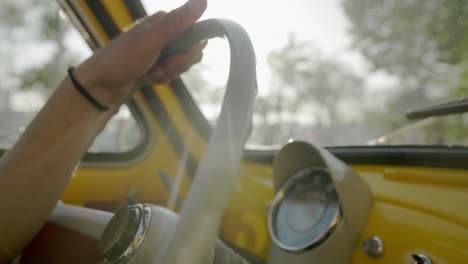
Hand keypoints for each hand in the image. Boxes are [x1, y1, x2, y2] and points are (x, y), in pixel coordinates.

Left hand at [74, 0, 206, 106]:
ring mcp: (159, 50)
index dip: (187, 52)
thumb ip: (178, 22)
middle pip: (189, 53)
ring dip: (165, 74)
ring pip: (179, 65)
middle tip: (154, 68)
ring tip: (146, 74)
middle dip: (174, 66)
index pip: (194, 35)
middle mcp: (163, 33)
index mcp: (163, 22)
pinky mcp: (155, 64)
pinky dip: (159, 79)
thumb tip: (203, 1)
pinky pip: (170, 73)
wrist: (100, 85)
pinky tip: (145, 79)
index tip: (173, 59)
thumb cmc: (123, 60)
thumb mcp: (152, 40)